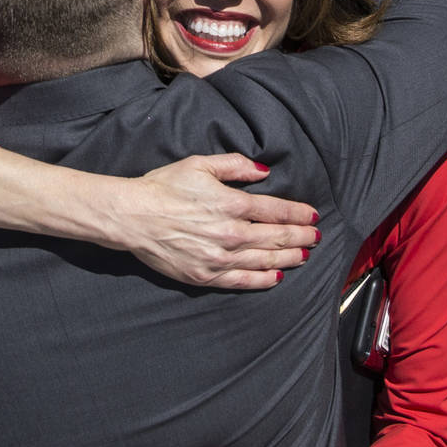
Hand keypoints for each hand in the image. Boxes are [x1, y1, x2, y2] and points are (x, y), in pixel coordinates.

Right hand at [112, 154, 319, 288]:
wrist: (132, 216)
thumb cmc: (162, 188)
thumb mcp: (199, 164)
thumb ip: (235, 166)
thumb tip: (264, 171)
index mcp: (231, 204)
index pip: (277, 211)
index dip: (299, 214)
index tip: (312, 215)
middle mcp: (230, 234)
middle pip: (276, 237)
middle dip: (301, 237)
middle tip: (315, 237)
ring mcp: (219, 258)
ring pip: (264, 260)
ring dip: (288, 258)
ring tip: (303, 256)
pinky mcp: (205, 276)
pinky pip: (242, 281)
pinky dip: (263, 280)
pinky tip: (277, 277)